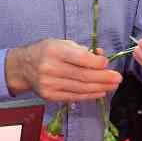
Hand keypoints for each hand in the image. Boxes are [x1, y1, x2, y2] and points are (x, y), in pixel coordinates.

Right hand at [6, 39, 121, 102]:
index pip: (80, 58)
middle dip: (103, 78)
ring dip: (100, 88)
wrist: (23, 67)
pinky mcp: (50, 96)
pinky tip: (100, 92)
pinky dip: (89, 95)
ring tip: (113, 86)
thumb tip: (101, 58)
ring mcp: (49, 84)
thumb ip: (81, 50)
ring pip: (80, 88)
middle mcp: (50, 68)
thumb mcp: (61, 43)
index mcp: (54, 51)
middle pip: (83, 76)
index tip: (107, 63)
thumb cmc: (46, 51)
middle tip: (118, 78)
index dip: (96, 62)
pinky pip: (74, 97)